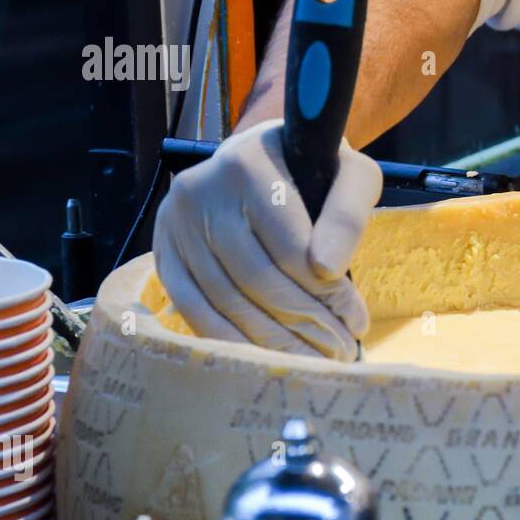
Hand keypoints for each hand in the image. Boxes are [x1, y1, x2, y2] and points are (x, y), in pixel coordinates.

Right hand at [152, 120, 382, 358]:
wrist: (259, 159)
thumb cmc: (312, 170)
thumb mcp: (350, 176)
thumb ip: (347, 216)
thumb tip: (328, 269)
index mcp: (248, 166)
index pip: (291, 248)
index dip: (328, 294)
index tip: (357, 323)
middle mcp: (201, 192)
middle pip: (257, 279)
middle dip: (304, 324)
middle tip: (339, 353)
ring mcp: (174, 225)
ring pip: (226, 300)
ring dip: (273, 342)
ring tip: (312, 361)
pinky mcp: (163, 254)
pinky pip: (194, 310)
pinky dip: (233, 340)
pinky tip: (267, 358)